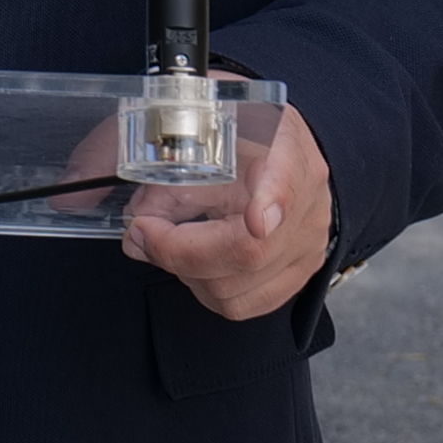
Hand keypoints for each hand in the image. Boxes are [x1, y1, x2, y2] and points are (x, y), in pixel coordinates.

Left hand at [119, 93, 332, 326]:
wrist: (279, 147)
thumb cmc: (236, 138)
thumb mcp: (194, 143)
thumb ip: (162, 183)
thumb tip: (134, 228)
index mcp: (285, 153)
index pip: (285, 185)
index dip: (271, 204)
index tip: (255, 219)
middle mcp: (307, 204)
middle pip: (247, 254)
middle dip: (177, 251)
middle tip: (145, 230)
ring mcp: (308, 243)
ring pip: (238, 289)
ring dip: (189, 274)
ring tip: (173, 244)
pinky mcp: (301, 271)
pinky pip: (249, 304)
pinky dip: (210, 290)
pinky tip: (198, 263)